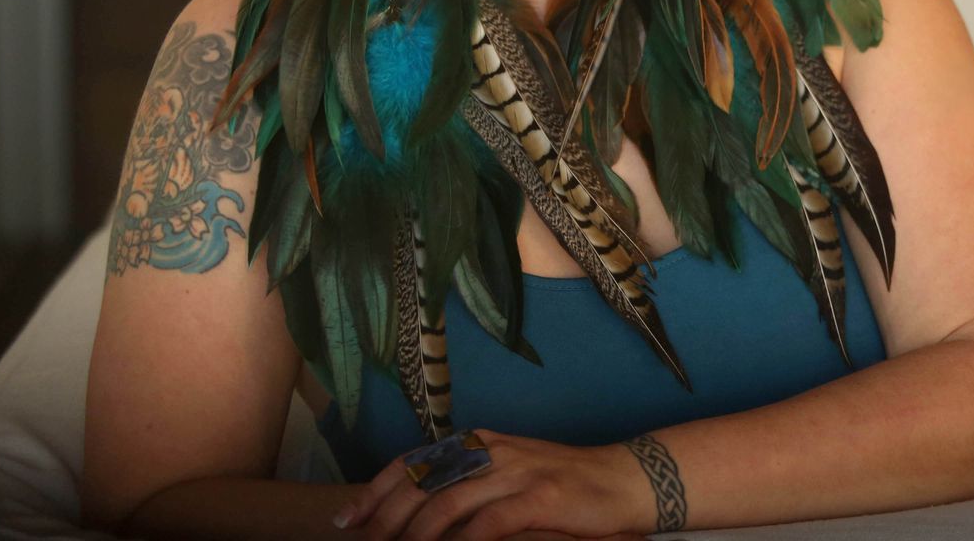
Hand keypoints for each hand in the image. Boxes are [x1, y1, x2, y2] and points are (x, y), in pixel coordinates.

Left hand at [334, 429, 651, 540]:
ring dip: (415, 536)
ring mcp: (517, 472)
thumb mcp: (512, 474)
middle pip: (422, 483)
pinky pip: (489, 523)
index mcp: (481, 442)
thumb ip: (471, 484)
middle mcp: (492, 450)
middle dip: (385, 519)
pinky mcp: (541, 496)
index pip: (414, 462)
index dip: (376, 491)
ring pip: (448, 502)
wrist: (625, 479)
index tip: (349, 519)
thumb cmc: (565, 484)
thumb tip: (420, 512)